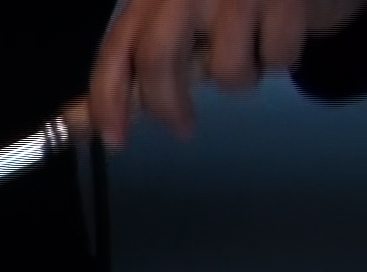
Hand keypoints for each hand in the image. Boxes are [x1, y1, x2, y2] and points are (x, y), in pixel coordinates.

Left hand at [89, 0, 365, 148]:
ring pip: (226, 70)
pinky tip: (282, 29)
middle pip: (158, 59)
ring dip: (241, 79)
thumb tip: (109, 114)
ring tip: (252, 52)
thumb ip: (151, 52)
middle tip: (181, 128)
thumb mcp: (183, 12)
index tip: (113, 139)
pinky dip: (280, 56)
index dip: (108, 101)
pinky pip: (277, 56)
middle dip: (168, 106)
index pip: (117, 50)